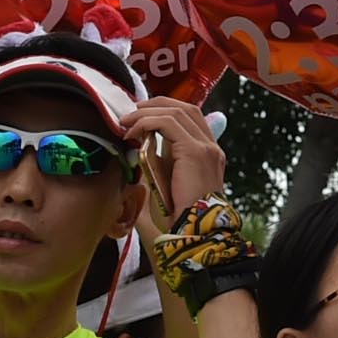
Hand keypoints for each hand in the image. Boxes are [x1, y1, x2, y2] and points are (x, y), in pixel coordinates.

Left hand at [123, 97, 226, 218]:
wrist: (192, 233)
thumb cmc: (178, 218)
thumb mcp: (166, 185)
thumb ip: (159, 167)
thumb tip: (140, 152)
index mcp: (208, 155)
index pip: (190, 119)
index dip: (165, 111)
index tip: (141, 117)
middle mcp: (211, 147)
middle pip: (186, 108)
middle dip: (155, 105)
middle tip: (130, 113)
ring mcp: (205, 147)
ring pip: (175, 111)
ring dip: (146, 113)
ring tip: (126, 123)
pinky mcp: (193, 151)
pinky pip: (167, 123)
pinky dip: (146, 122)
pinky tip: (132, 132)